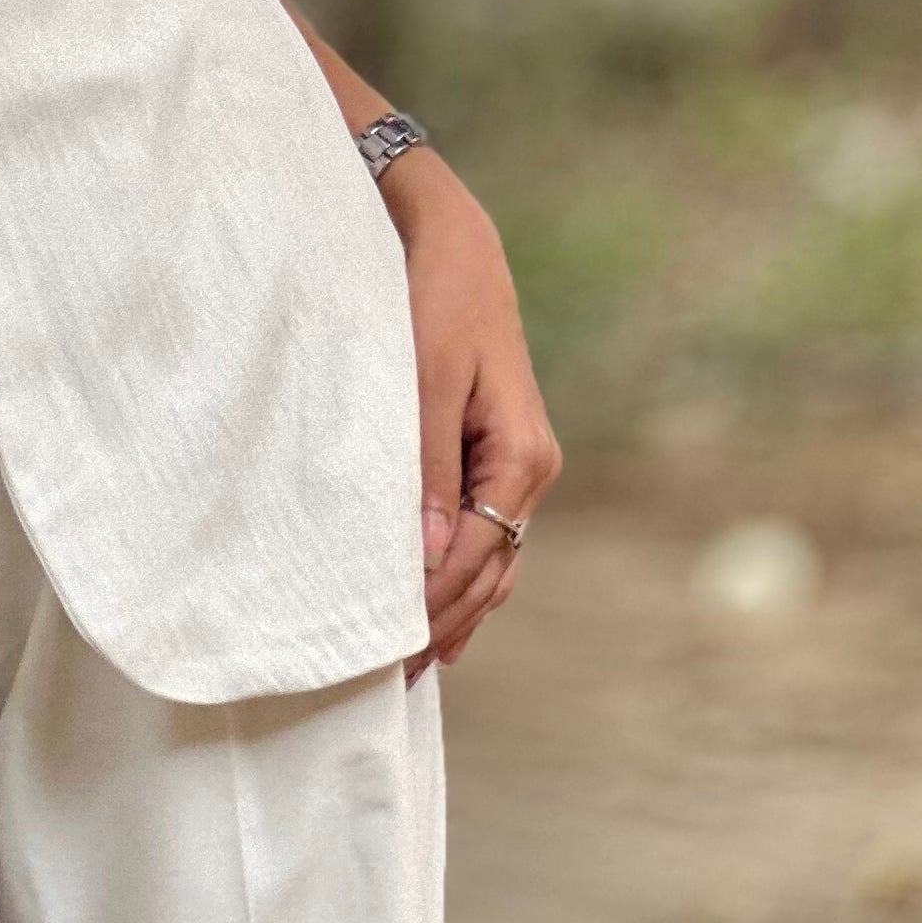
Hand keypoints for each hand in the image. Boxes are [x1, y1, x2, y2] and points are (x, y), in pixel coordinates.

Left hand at [381, 151, 560, 675]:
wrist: (451, 242)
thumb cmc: (434, 300)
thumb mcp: (424, 378)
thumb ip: (428, 466)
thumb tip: (429, 557)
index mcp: (522, 458)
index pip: (476, 557)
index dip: (432, 608)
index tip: (392, 654)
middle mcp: (529, 470)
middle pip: (489, 571)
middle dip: (444, 624)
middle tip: (393, 681)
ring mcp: (515, 465)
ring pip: (491, 559)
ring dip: (454, 609)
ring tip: (411, 666)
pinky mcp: (492, 454)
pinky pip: (483, 532)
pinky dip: (459, 574)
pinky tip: (436, 609)